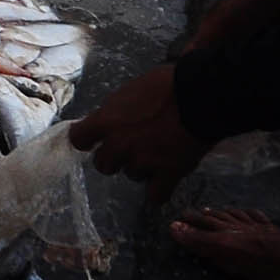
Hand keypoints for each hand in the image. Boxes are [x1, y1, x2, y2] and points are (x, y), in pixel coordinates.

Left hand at [69, 65, 208, 188]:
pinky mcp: (167, 174)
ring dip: (141, 168)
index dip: (87, 140)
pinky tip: (165, 179)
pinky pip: (155, 196)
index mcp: (107, 121)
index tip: (93, 139)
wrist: (201, 95)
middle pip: (103, 164)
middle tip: (131, 146)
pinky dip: (159, 190)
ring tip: (158, 153)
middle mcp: (120, 145)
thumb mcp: (131, 90)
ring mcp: (143, 162)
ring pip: (131, 176)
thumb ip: (114, 110)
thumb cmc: (167, 84)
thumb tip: (106, 119)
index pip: (78, 139)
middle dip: (114, 157)